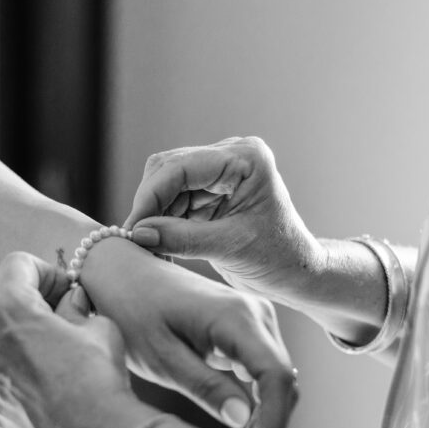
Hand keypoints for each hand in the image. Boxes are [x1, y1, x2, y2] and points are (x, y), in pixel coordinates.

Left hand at [0, 252, 147, 427]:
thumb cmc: (98, 377)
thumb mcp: (98, 326)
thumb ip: (76, 307)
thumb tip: (70, 302)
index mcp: (7, 310)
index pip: (17, 265)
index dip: (47, 271)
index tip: (67, 290)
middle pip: (3, 304)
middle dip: (33, 305)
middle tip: (67, 318)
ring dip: (25, 341)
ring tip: (63, 356)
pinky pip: (2, 379)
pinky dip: (22, 375)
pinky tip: (55, 388)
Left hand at [80, 237, 298, 427]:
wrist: (120, 269)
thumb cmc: (131, 309)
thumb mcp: (160, 357)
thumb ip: (204, 387)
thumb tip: (244, 421)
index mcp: (235, 318)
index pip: (277, 377)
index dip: (276, 421)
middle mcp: (255, 313)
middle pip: (283, 379)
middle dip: (272, 423)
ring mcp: (255, 316)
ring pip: (277, 376)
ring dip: (267, 411)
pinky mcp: (247, 325)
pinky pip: (263, 367)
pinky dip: (258, 396)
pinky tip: (237, 420)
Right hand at [124, 136, 324, 302]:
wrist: (295, 272)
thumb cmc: (277, 258)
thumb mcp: (229, 248)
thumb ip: (182, 238)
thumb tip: (138, 233)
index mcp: (246, 158)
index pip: (181, 167)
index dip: (151, 196)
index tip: (133, 229)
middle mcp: (230, 156)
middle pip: (167, 169)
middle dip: (149, 205)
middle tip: (137, 241)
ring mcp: (217, 171)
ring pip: (163, 184)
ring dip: (153, 215)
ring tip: (151, 249)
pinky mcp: (208, 189)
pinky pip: (170, 199)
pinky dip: (161, 222)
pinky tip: (160, 245)